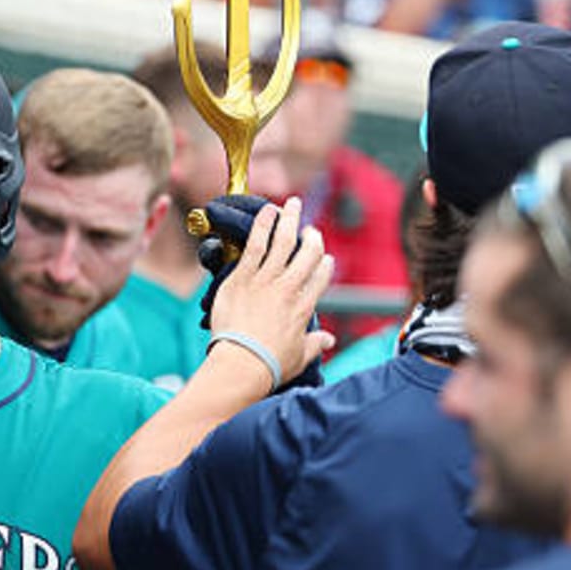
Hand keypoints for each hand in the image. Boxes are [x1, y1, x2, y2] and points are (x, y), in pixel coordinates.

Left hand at [205, 197, 335, 390]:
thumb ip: (315, 344)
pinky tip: (267, 211)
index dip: (324, 264)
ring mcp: (266, 280)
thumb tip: (328, 340)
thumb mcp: (300, 356)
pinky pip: (255, 245)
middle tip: (309, 227)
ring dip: (288, 220)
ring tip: (291, 205)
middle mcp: (289, 289)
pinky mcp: (243, 277)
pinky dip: (263, 226)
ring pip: (282, 242)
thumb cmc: (269, 364)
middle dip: (311, 236)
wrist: (242, 362)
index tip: (324, 257)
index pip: (320, 277)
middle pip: (307, 254)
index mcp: (304, 307)